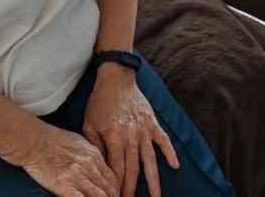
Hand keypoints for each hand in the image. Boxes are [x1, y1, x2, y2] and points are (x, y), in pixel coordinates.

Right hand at [12, 119, 120, 196]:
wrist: (35, 141)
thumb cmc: (54, 140)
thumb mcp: (79, 142)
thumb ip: (90, 154)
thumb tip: (98, 162)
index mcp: (94, 156)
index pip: (113, 177)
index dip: (117, 189)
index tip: (118, 196)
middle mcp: (90, 166)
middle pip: (110, 188)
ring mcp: (78, 177)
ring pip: (100, 196)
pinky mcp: (65, 186)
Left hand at [82, 64, 179, 196]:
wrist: (116, 79)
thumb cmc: (100, 102)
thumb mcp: (90, 124)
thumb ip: (96, 146)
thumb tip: (100, 167)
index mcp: (114, 137)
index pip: (116, 169)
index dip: (117, 186)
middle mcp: (131, 136)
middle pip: (133, 169)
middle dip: (132, 189)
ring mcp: (144, 130)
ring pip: (150, 159)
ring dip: (153, 179)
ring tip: (157, 196)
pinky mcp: (152, 123)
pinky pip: (163, 140)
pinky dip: (170, 153)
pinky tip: (175, 166)